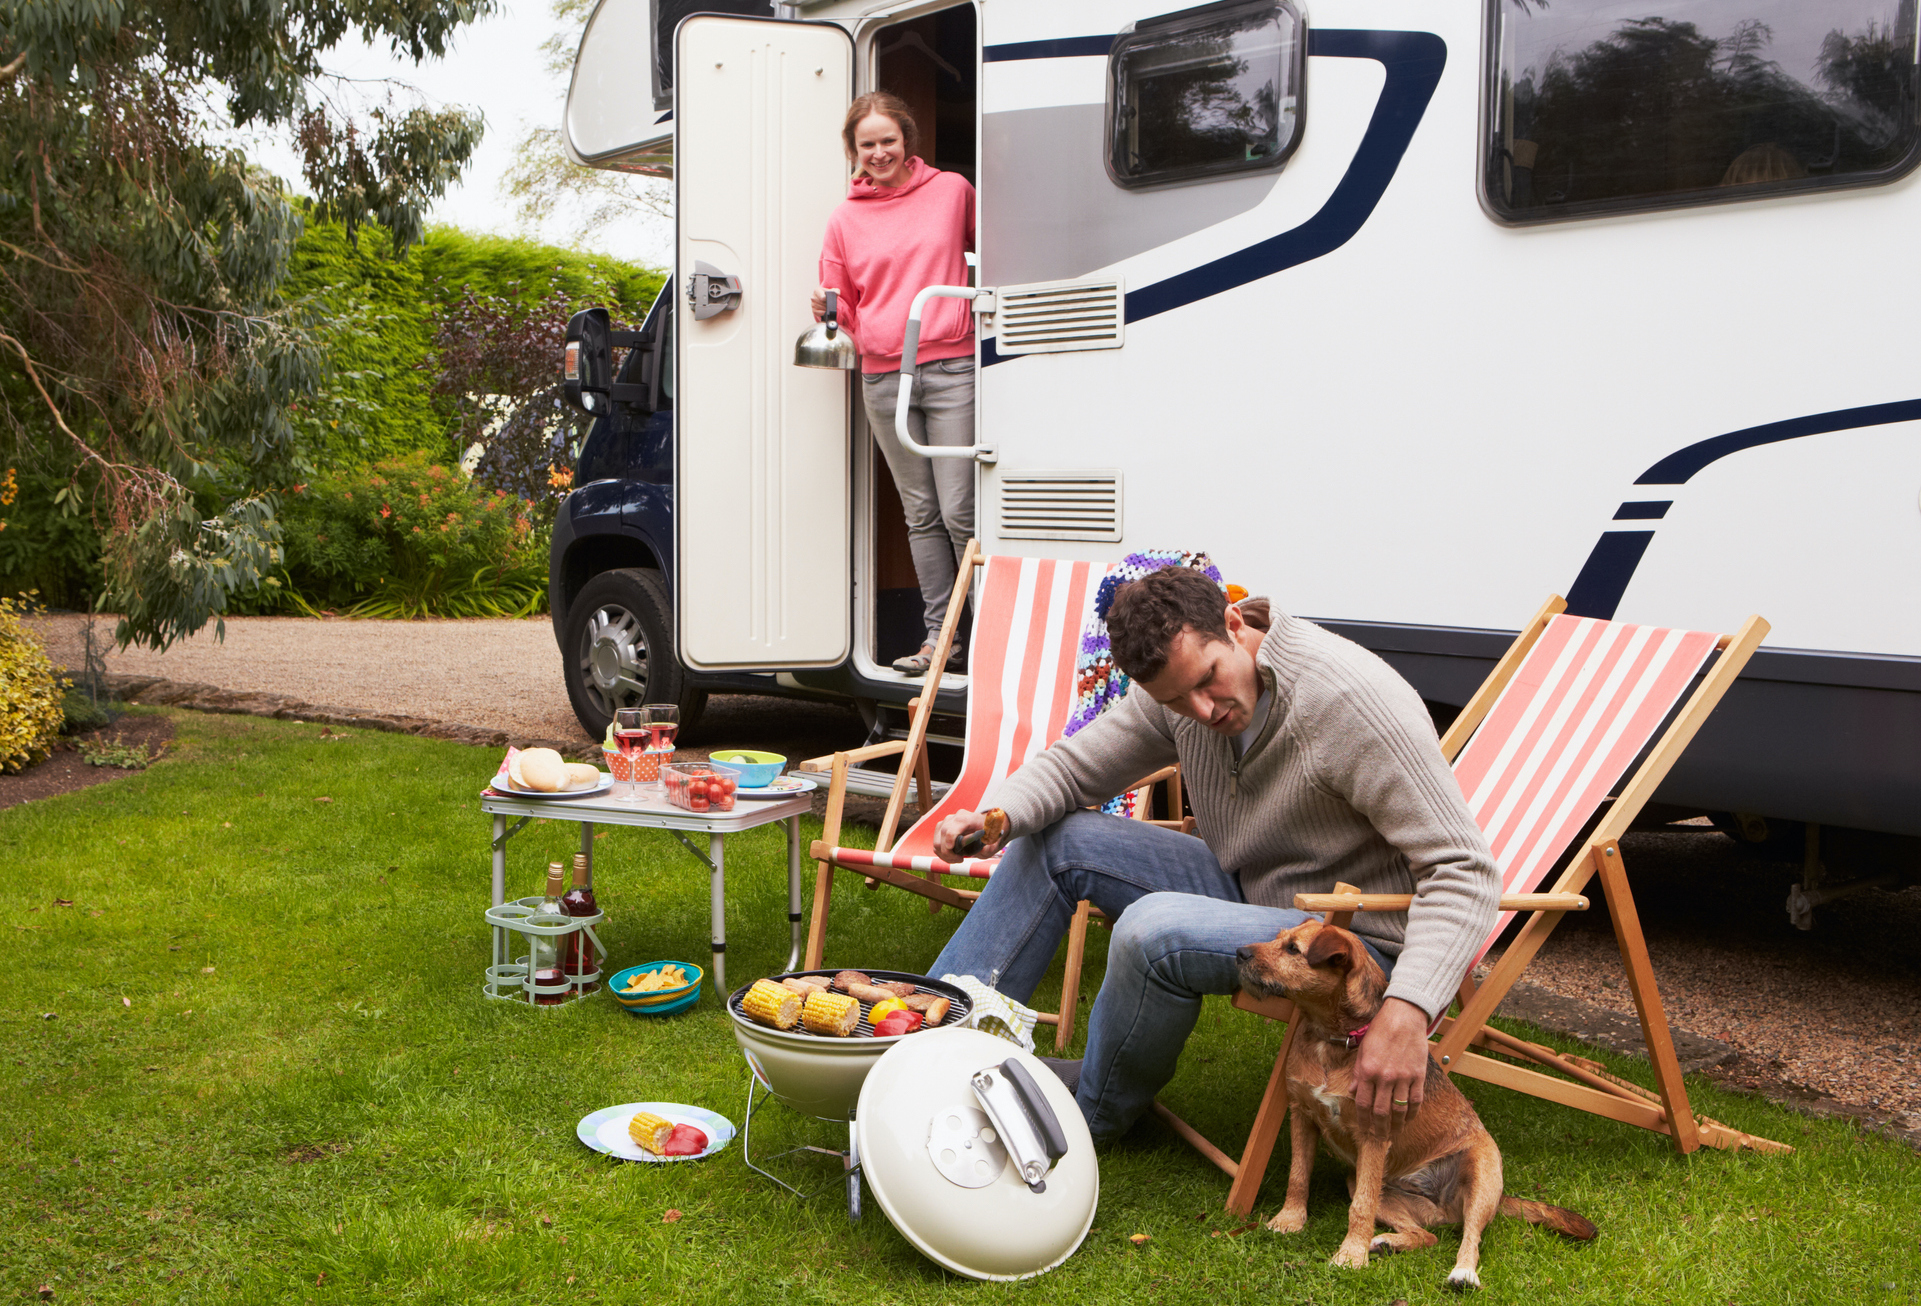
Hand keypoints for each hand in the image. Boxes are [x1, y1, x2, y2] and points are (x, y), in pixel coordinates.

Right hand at [810, 286, 836, 319]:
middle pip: (822, 303)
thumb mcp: (833, 291)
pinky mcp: (813, 310)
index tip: (830, 299)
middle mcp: (813, 297)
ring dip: (826, 308)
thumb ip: (836, 291)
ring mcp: (812, 304)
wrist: (825, 300)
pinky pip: (819, 313)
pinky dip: (823, 313)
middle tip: (830, 303)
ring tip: (828, 307)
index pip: (822, 297)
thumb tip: (837, 293)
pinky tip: (826, 311)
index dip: (827, 299)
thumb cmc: (828, 295)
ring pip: (821, 308)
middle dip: (827, 304)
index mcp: (817, 290)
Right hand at [934, 810, 987, 861]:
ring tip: (957, 859)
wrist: (984, 824)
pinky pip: (936, 843)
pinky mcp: (941, 828)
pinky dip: (942, 853)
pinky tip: (952, 856)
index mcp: (969, 817)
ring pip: (937, 841)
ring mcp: (946, 822)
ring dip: (945, 855)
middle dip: (949, 852)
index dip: (950, 838)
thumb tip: (982, 851)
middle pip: (944, 833)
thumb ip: (990, 848)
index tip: (953, 849)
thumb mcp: (994, 841)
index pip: (955, 825)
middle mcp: (955, 817)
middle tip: (960, 860)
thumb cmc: (988, 833)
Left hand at [1352, 997, 1430, 1138]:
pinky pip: (1416, 1100)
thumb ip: (1358, 1073)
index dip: (1363, 1121)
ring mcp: (1403, 1077)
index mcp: (1368, 1070)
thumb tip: (1354, 1092)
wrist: (1404, 1016)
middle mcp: (1385, 1077)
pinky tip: (1409, 1119)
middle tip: (1379, 1139)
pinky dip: (1412, 1113)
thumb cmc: (1380, 1030)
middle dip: (1379, 1129)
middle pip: (1381, 1112)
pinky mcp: (1418, 1075)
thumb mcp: (1363, 1049)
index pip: (1363, 1104)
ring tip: (1394, 1134)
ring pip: (1399, 1110)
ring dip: (1396, 1125)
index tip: (1364, 1130)